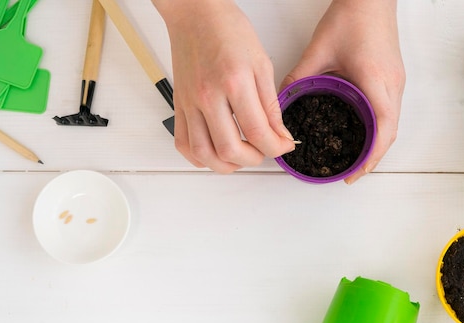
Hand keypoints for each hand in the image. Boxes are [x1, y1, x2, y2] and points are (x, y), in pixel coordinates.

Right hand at [153, 0, 294, 172]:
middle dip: (254, 159)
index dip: (276, 147)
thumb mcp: (261, 63)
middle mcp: (208, 97)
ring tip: (241, 156)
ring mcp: (189, 103)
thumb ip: (270, 104)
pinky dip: (200, 157)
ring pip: (204, 154)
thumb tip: (280, 134)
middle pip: (230, 150)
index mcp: (234, 83)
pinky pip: (183, 144)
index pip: (258, 132)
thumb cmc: (228, 30)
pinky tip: (215, 152)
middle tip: (264, 151)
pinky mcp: (179, 106)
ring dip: (226, 165)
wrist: (195, 14)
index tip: (284, 146)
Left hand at [281, 0, 404, 183]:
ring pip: (391, 124)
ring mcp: (396, 82)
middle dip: (372, 157)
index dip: (370, 157)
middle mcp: (392, 86)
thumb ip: (299, 76)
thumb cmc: (353, 16)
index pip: (383, 130)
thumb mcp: (319, 49)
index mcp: (377, 81)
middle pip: (390, 133)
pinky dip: (377, 128)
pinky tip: (361, 132)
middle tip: (351, 172)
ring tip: (355, 158)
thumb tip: (282, 99)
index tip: (354, 173)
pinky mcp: (393, 78)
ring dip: (376, 144)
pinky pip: (389, 111)